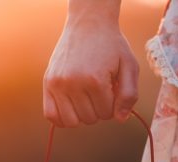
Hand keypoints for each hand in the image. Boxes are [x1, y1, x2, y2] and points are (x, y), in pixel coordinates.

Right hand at [43, 2, 138, 126]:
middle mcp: (74, 83)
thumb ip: (129, 94)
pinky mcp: (47, 83)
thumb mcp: (129, 66)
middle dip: (98, 109)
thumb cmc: (111, 45)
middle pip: (89, 119)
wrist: (88, 24)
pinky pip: (51, 116)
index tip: (111, 89)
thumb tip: (120, 119)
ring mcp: (58, 84)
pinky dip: (62, 118)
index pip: (106, 114)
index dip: (112, 105)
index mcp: (95, 80)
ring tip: (86, 98)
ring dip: (81, 115)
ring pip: (71, 122)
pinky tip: (71, 107)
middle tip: (99, 91)